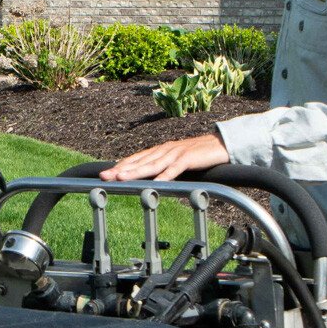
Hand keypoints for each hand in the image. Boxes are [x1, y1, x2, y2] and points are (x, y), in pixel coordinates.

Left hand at [99, 131, 228, 181]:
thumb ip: (162, 168)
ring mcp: (176, 153)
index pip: (136, 158)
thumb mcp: (176, 162)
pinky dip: (165, 175)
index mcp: (160, 151)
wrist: (221, 145)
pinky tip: (156, 182)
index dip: (120, 166)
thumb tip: (149, 178)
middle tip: (105, 176)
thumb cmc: (197, 155)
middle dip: (121, 169)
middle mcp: (164, 150)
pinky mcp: (189, 158)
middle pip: (139, 161)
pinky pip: (175, 168)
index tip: (105, 174)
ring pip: (153, 164)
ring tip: (122, 178)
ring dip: (136, 171)